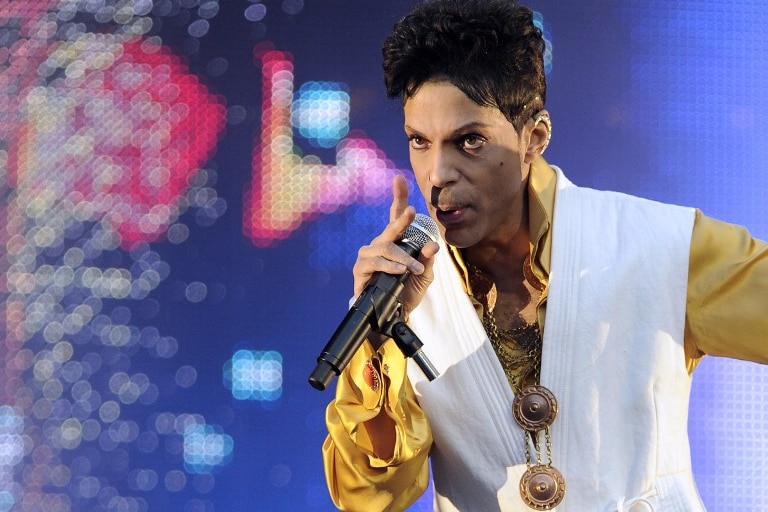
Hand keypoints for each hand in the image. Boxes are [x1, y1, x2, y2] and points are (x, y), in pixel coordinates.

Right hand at [352, 175, 439, 347]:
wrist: (393, 316)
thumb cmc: (407, 292)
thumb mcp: (424, 276)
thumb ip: (428, 260)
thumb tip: (433, 245)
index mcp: (396, 242)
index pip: (396, 217)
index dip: (398, 197)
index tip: (399, 179)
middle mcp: (380, 245)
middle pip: (390, 228)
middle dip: (401, 218)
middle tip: (411, 212)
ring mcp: (369, 256)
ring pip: (386, 248)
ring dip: (402, 259)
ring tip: (414, 269)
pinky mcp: (361, 270)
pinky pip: (376, 263)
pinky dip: (390, 266)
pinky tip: (399, 271)